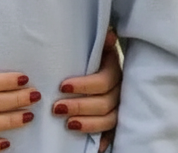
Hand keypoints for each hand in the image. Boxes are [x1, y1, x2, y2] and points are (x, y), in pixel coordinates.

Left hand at [54, 29, 121, 151]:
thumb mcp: (94, 46)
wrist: (100, 65)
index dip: (83, 85)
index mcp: (114, 70)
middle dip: (79, 107)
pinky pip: (113, 133)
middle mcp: (120, 90)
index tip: (62, 86)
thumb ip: (100, 42)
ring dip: (89, 124)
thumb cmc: (93, 56)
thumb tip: (110, 35)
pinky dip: (104, 140)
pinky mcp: (116, 119)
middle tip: (57, 109)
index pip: (102, 81)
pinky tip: (94, 146)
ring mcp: (119, 106)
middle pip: (104, 103)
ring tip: (69, 125)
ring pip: (109, 120)